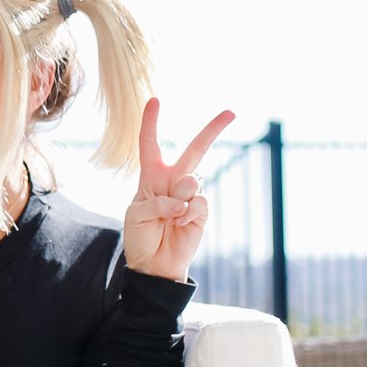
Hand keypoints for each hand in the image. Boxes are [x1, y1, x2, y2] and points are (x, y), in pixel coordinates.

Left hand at [123, 97, 233, 282]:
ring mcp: (190, 196)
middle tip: (231, 112)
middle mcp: (174, 180)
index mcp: (152, 175)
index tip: (155, 100)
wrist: (154, 266)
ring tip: (170, 216)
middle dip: (213, 129)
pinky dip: (188, 213)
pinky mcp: (202, 212)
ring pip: (193, 180)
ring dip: (180, 196)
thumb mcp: (136, 215)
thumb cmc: (139, 237)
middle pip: (196, 149)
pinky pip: (200, 202)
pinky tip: (179, 225)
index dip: (151, 122)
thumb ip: (156, 201)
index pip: (151, 144)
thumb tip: (183, 201)